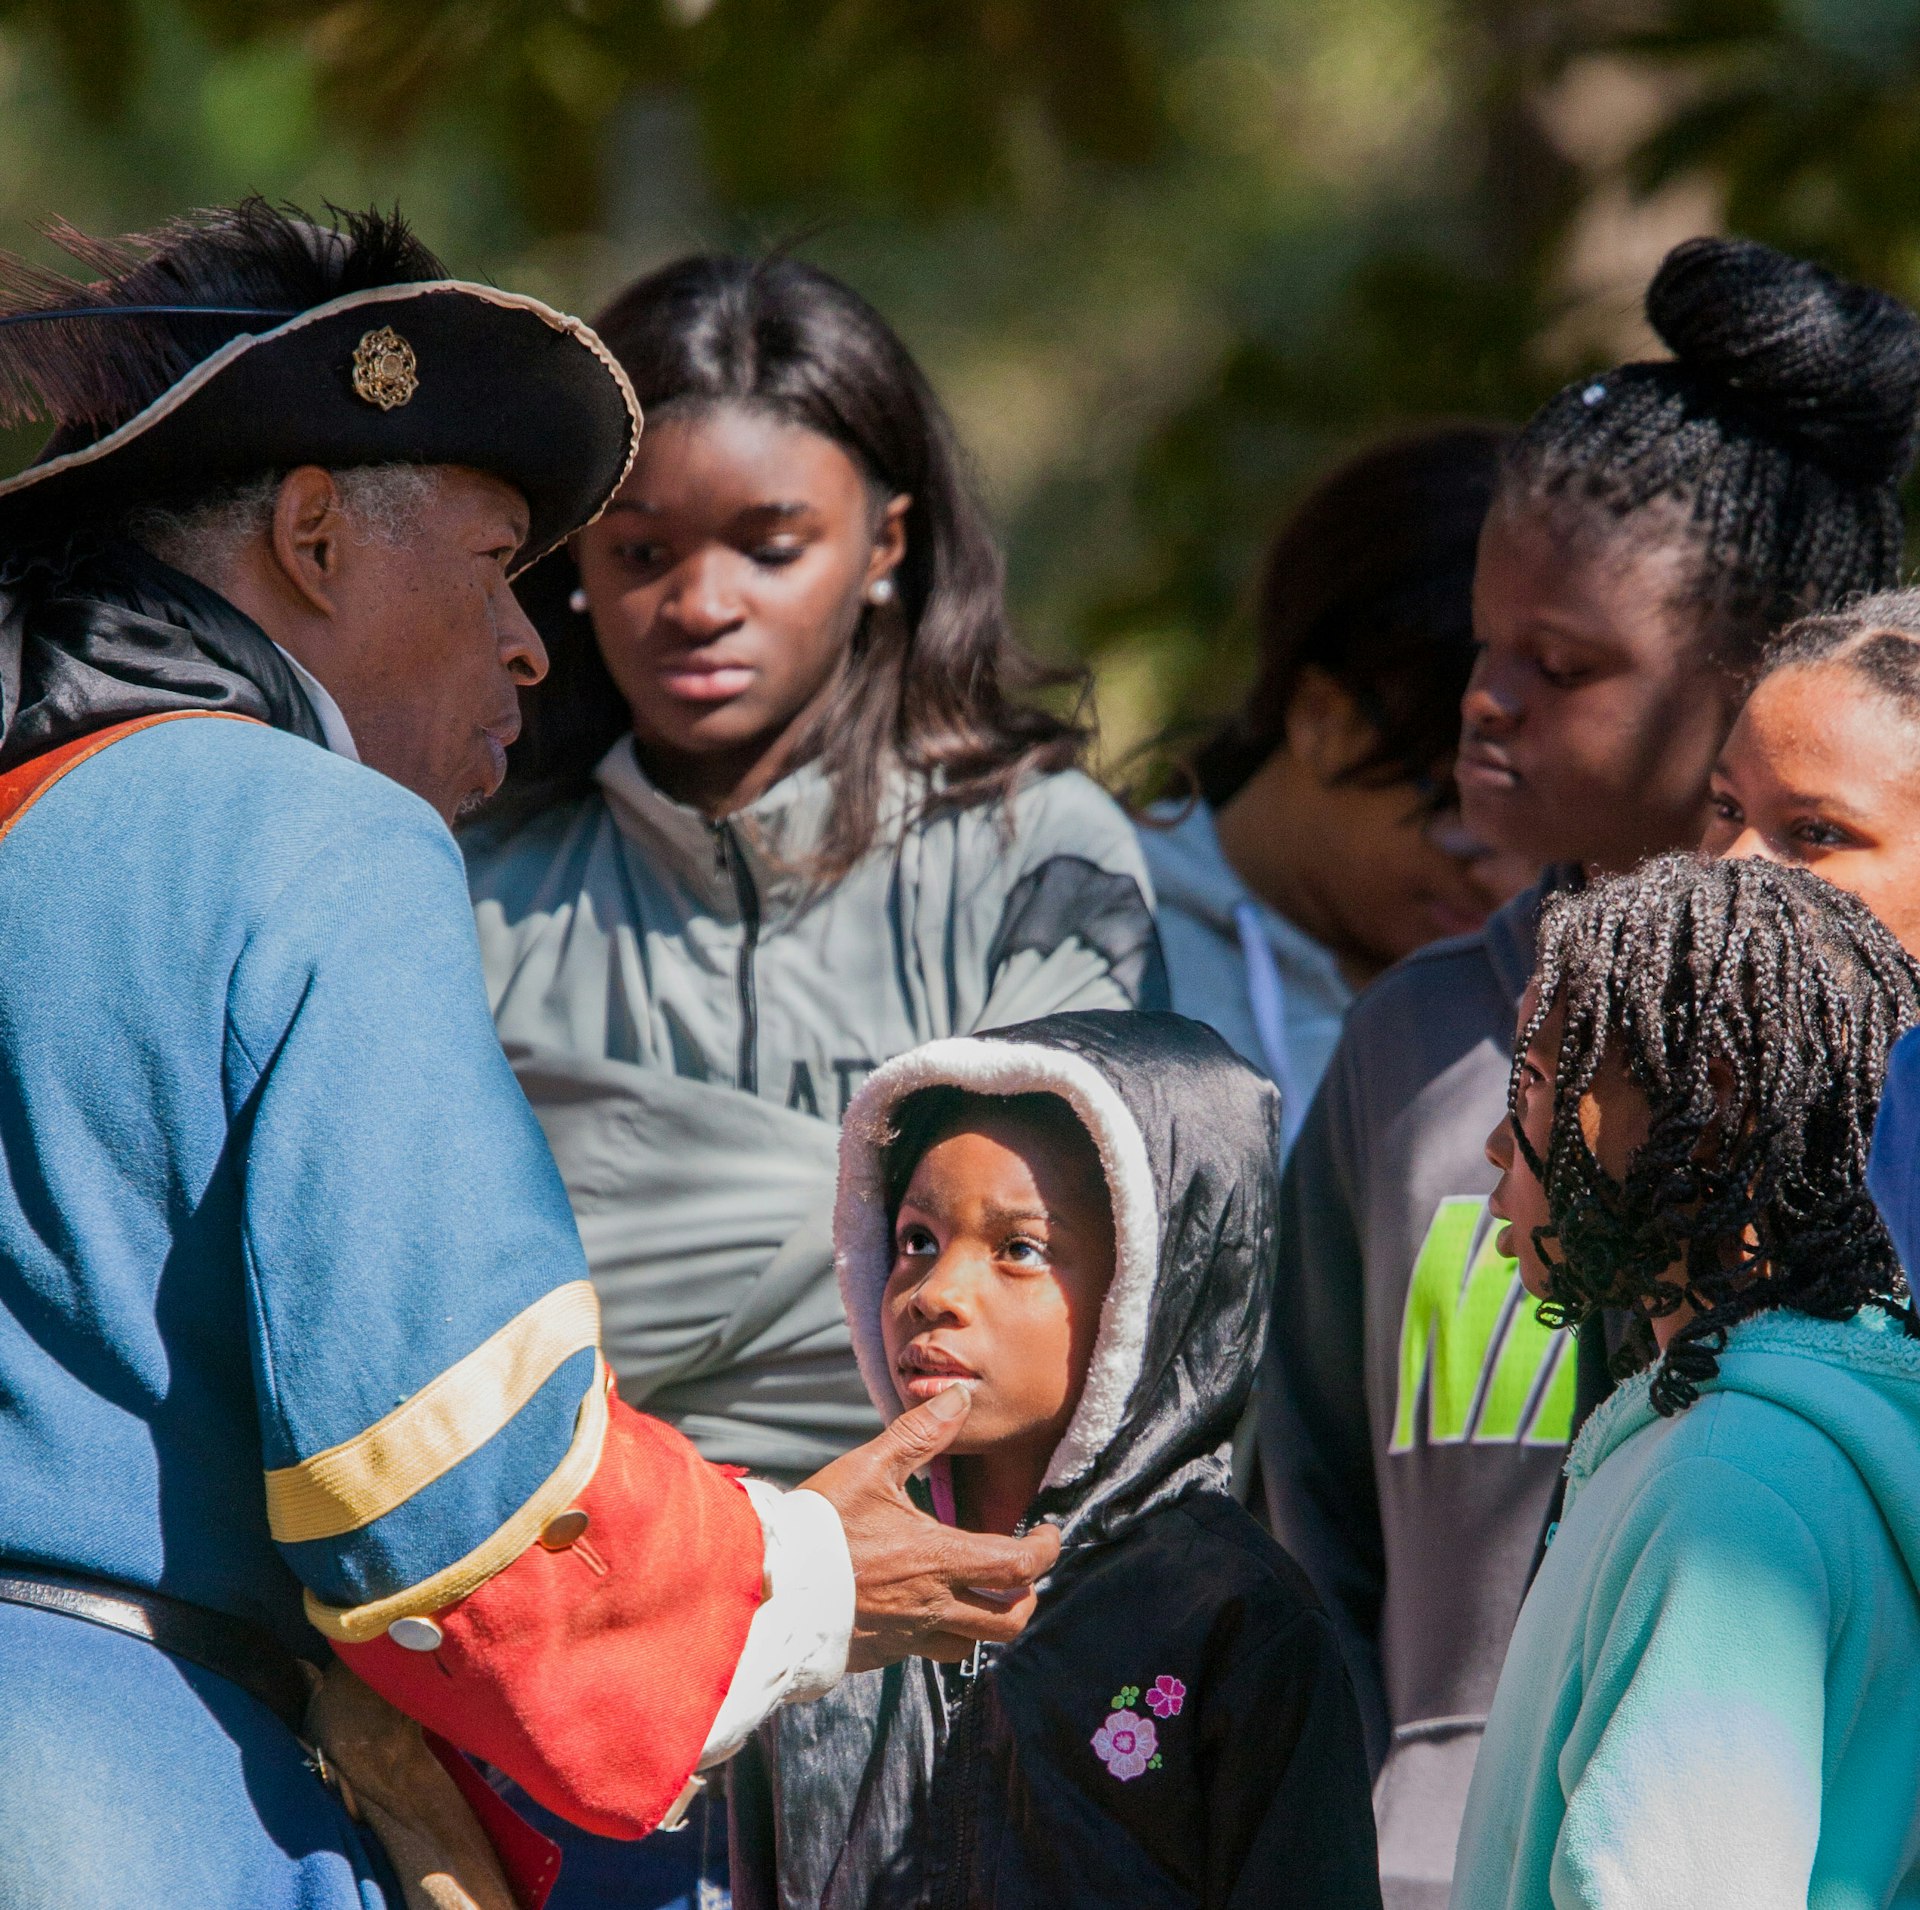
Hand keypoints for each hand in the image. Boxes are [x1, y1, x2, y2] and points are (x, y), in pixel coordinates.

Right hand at [801, 1384, 1060, 1671]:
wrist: (767, 1585)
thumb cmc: (819, 1526)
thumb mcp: (869, 1468)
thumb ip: (919, 1434)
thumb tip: (959, 1397)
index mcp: (938, 1560)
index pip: (1017, 1567)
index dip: (1045, 1551)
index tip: (1048, 1534)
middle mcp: (932, 1606)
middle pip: (1008, 1621)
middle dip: (1026, 1596)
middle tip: (1020, 1568)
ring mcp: (907, 1636)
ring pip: (972, 1644)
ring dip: (987, 1619)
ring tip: (979, 1588)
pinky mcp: (882, 1651)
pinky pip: (928, 1650)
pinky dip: (942, 1629)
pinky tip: (924, 1601)